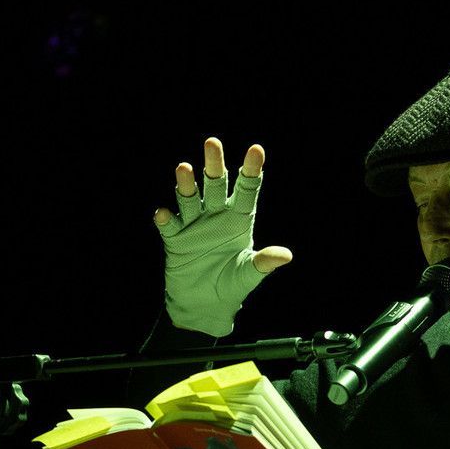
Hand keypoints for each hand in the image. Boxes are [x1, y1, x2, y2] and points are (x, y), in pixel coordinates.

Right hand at [154, 138, 292, 335]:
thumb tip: (286, 255)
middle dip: (214, 164)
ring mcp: (194, 225)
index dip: (251, 169)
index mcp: (239, 219)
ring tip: (184, 168)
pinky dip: (165, 219)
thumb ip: (264, 263)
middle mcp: (216, 215)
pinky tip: (163, 213)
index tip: (256, 150)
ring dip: (186, 184)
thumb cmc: (231, 286)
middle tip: (212, 142)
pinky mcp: (175, 240)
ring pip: (189, 198)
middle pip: (215, 184)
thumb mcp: (249, 274)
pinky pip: (170, 225)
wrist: (205, 306)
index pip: (247, 189)